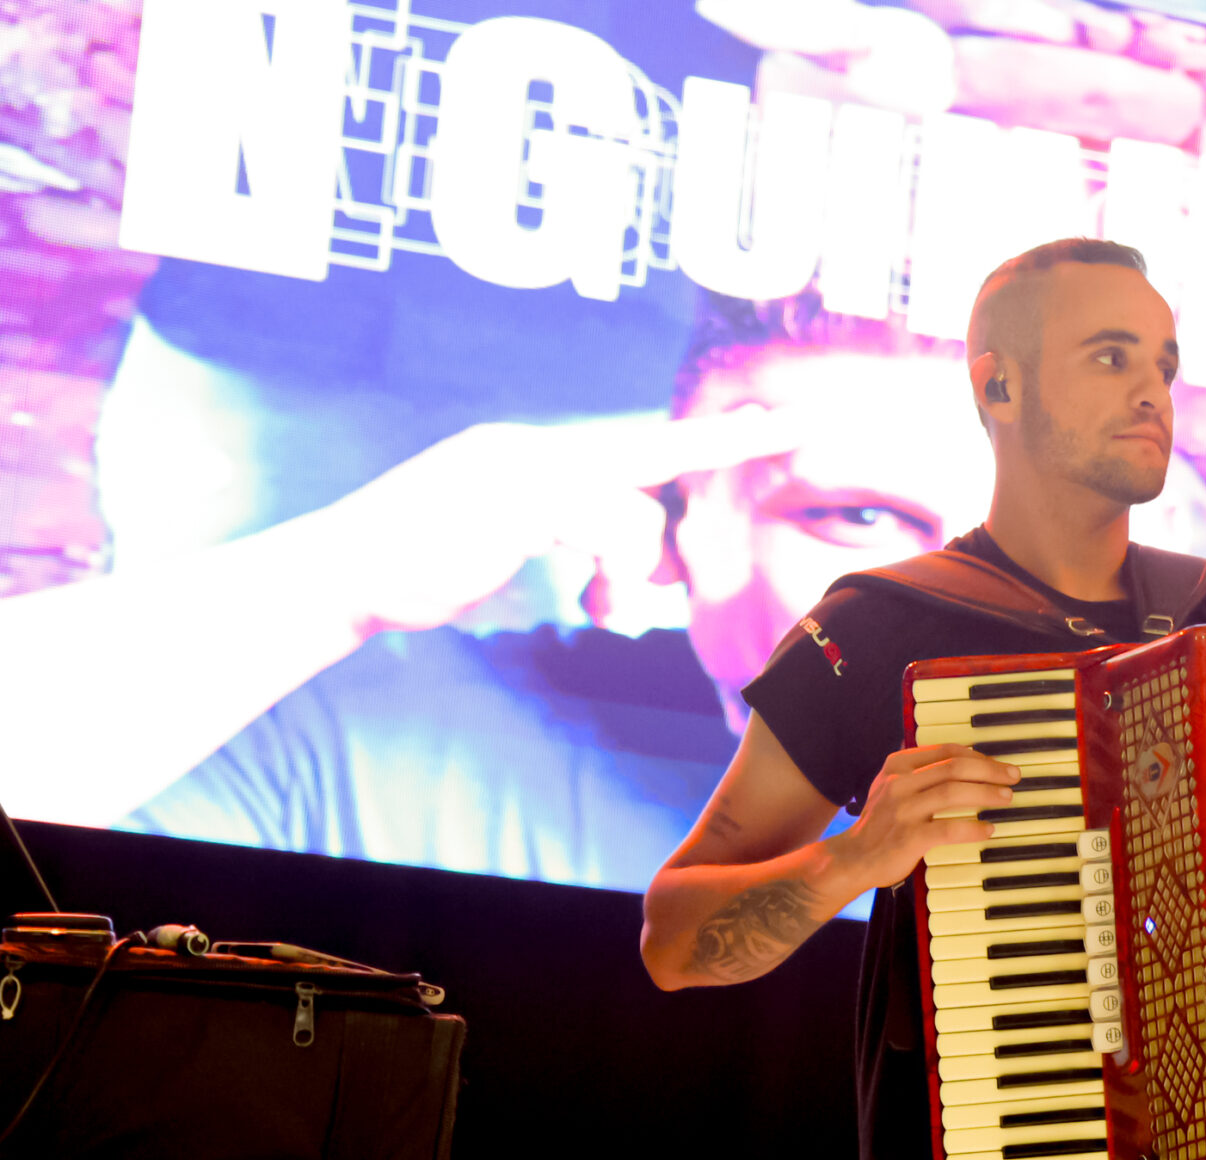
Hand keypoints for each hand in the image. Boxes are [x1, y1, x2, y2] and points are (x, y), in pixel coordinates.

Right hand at [314, 408, 811, 637]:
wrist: (342, 575)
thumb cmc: (424, 567)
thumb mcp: (508, 545)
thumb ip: (574, 540)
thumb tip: (641, 568)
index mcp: (537, 455)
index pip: (641, 444)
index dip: (712, 438)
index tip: (776, 422)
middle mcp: (535, 448)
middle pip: (654, 453)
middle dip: (720, 455)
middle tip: (774, 447)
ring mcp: (522, 467)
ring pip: (634, 518)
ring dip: (631, 574)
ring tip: (599, 605)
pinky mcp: (514, 498)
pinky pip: (606, 533)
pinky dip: (612, 575)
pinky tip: (589, 604)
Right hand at [829, 744, 1022, 887]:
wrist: (851, 858)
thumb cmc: (879, 824)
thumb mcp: (891, 786)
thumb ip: (920, 772)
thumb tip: (967, 761)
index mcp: (897, 765)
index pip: (946, 751)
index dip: (979, 756)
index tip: (998, 765)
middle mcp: (899, 783)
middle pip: (955, 767)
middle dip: (990, 770)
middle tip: (1013, 777)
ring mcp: (903, 810)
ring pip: (954, 792)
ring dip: (987, 793)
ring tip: (1006, 797)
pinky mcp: (909, 838)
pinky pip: (949, 828)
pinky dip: (973, 828)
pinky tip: (988, 830)